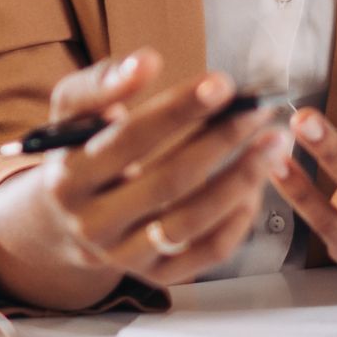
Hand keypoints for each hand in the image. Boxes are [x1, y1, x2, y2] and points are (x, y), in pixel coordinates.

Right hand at [27, 49, 292, 288]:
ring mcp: (123, 256)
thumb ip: (102, 83)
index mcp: (67, 179)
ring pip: (191, 223)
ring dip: (241, 180)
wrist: (62, 220)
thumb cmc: (79, 151)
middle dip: (221, 141)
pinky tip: (258, 185)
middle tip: (260, 110)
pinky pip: (206, 253)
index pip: (129, 140)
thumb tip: (146, 62)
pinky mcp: (155, 275)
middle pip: (168, 183)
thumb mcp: (72, 113)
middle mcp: (92, 225)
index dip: (178, 110)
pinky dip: (238, 220)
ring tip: (274, 144)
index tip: (223, 83)